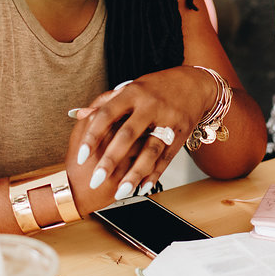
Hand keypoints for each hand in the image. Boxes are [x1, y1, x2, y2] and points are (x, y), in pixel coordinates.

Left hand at [72, 67, 211, 201]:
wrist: (195, 83)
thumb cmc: (158, 86)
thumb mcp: (131, 87)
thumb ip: (106, 102)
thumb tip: (80, 115)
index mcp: (133, 92)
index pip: (107, 115)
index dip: (93, 136)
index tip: (81, 156)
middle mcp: (150, 105)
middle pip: (128, 135)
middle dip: (111, 160)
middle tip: (96, 180)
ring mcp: (168, 119)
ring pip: (150, 150)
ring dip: (135, 174)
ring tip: (121, 192)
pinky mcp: (181, 133)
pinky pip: (167, 157)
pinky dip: (155, 174)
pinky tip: (143, 187)